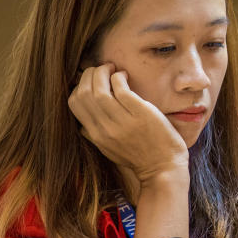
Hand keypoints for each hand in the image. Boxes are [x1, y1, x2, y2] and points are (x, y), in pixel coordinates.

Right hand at [68, 64, 188, 184]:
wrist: (163, 169)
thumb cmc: (139, 157)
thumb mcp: (109, 150)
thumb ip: (94, 136)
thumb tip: (82, 124)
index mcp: (95, 135)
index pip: (74, 103)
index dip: (79, 86)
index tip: (91, 81)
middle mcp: (105, 128)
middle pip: (84, 92)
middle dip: (89, 74)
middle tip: (101, 70)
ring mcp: (122, 121)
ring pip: (100, 88)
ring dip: (103, 72)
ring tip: (112, 68)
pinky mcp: (140, 113)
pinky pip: (121, 87)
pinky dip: (119, 76)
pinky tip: (125, 76)